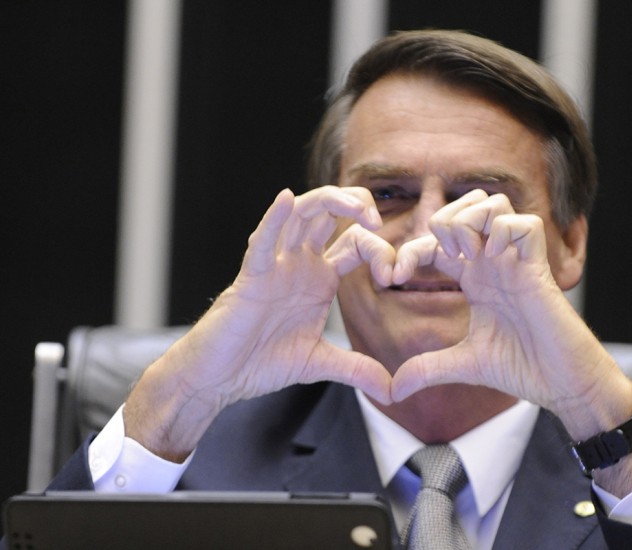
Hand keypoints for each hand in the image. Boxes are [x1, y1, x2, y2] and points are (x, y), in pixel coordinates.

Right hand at [125, 186, 394, 458]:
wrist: (218, 380)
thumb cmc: (259, 363)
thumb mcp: (319, 364)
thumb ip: (357, 370)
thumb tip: (391, 390)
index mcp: (320, 278)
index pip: (356, 244)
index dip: (380, 251)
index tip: (393, 276)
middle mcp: (300, 264)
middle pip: (329, 214)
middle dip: (357, 206)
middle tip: (378, 224)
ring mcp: (276, 267)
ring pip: (300, 215)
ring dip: (329, 202)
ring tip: (355, 207)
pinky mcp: (251, 278)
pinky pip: (262, 242)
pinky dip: (273, 219)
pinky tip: (286, 199)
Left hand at [389, 190, 631, 428]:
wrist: (563, 385)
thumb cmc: (524, 369)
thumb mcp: (463, 365)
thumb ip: (427, 369)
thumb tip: (393, 390)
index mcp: (474, 278)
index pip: (436, 241)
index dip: (409, 250)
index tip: (391, 277)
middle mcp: (493, 262)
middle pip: (466, 206)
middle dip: (442, 221)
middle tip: (440, 256)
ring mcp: (516, 262)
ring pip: (494, 204)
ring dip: (471, 220)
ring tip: (467, 253)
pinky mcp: (539, 268)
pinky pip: (524, 224)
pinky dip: (504, 232)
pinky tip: (494, 259)